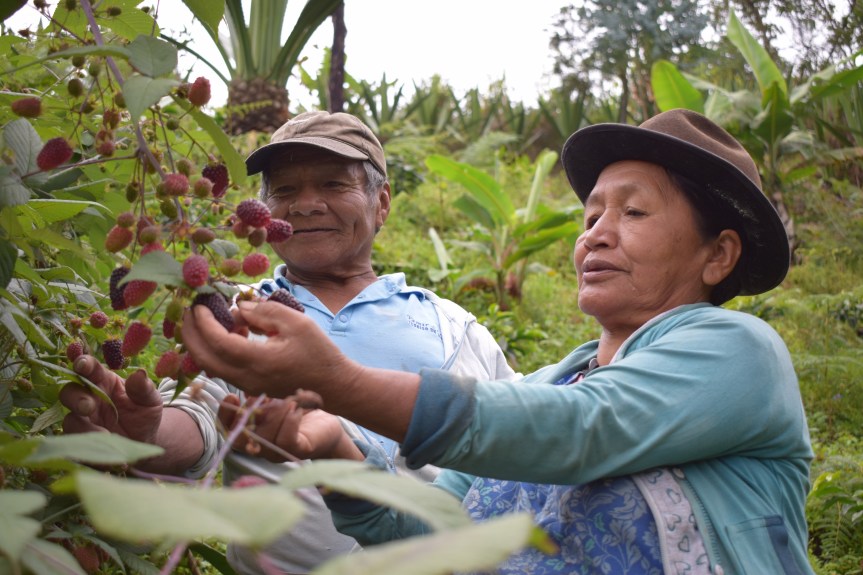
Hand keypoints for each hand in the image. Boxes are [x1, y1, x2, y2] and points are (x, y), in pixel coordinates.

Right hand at [59, 355, 162, 444]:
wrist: (145, 442)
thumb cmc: (145, 414)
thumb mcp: (150, 400)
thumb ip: (143, 388)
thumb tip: (139, 373)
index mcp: (104, 382)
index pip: (89, 369)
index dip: (83, 364)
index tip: (82, 365)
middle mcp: (88, 399)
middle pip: (69, 393)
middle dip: (76, 398)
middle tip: (89, 407)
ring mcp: (82, 422)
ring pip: (69, 421)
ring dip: (83, 429)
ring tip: (106, 436)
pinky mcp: (81, 443)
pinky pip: (74, 448)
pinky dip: (89, 452)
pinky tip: (108, 457)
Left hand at [181, 300, 361, 398]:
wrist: (333, 385)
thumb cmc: (318, 352)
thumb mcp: (296, 322)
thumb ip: (265, 312)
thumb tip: (239, 307)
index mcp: (257, 361)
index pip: (217, 341)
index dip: (203, 321)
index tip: (201, 303)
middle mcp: (246, 377)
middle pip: (203, 358)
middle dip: (191, 333)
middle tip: (190, 310)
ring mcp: (247, 385)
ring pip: (210, 366)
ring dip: (203, 342)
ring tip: (210, 318)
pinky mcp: (250, 386)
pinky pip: (223, 368)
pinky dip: (217, 350)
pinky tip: (232, 331)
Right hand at [218, 394, 361, 461]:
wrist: (330, 420)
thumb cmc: (300, 405)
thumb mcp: (276, 396)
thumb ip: (259, 393)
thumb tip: (245, 383)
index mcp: (252, 432)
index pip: (228, 430)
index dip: (224, 415)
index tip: (231, 396)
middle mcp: (261, 446)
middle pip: (240, 439)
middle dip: (249, 415)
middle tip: (264, 397)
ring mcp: (279, 452)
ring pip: (265, 438)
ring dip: (274, 414)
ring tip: (287, 399)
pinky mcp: (299, 450)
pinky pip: (286, 440)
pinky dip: (290, 421)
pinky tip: (297, 408)